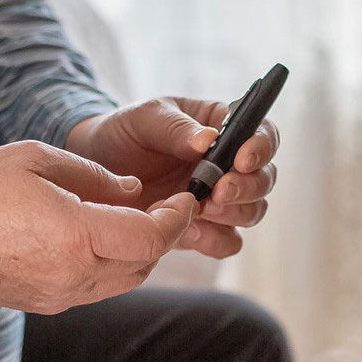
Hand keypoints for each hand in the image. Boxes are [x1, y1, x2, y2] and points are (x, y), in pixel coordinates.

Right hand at [0, 140, 195, 312]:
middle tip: (167, 205)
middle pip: (145, 263)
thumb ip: (95, 176)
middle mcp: (74, 274)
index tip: (186, 197)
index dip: (177, 218)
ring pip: (125, 280)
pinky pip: (98, 288)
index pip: (151, 237)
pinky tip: (101, 239)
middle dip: (162, 234)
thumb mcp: (39, 159)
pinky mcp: (47, 303)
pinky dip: (113, 265)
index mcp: (75, 235)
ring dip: (139, 252)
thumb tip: (133, 191)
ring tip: (136, 220)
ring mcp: (61, 294)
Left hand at [65, 97, 279, 258]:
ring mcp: (218, 200)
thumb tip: (207, 140)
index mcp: (224, 129)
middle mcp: (229, 166)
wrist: (97, 167)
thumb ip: (176, 128)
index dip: (261, 147)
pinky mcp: (203, 229)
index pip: (263, 135)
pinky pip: (226, 242)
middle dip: (247, 187)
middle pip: (264, 179)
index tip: (241, 159)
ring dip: (232, 213)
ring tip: (197, 208)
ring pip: (252, 212)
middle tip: (216, 192)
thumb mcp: (145, 119)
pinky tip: (186, 231)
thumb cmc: (125, 133)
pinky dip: (213, 240)